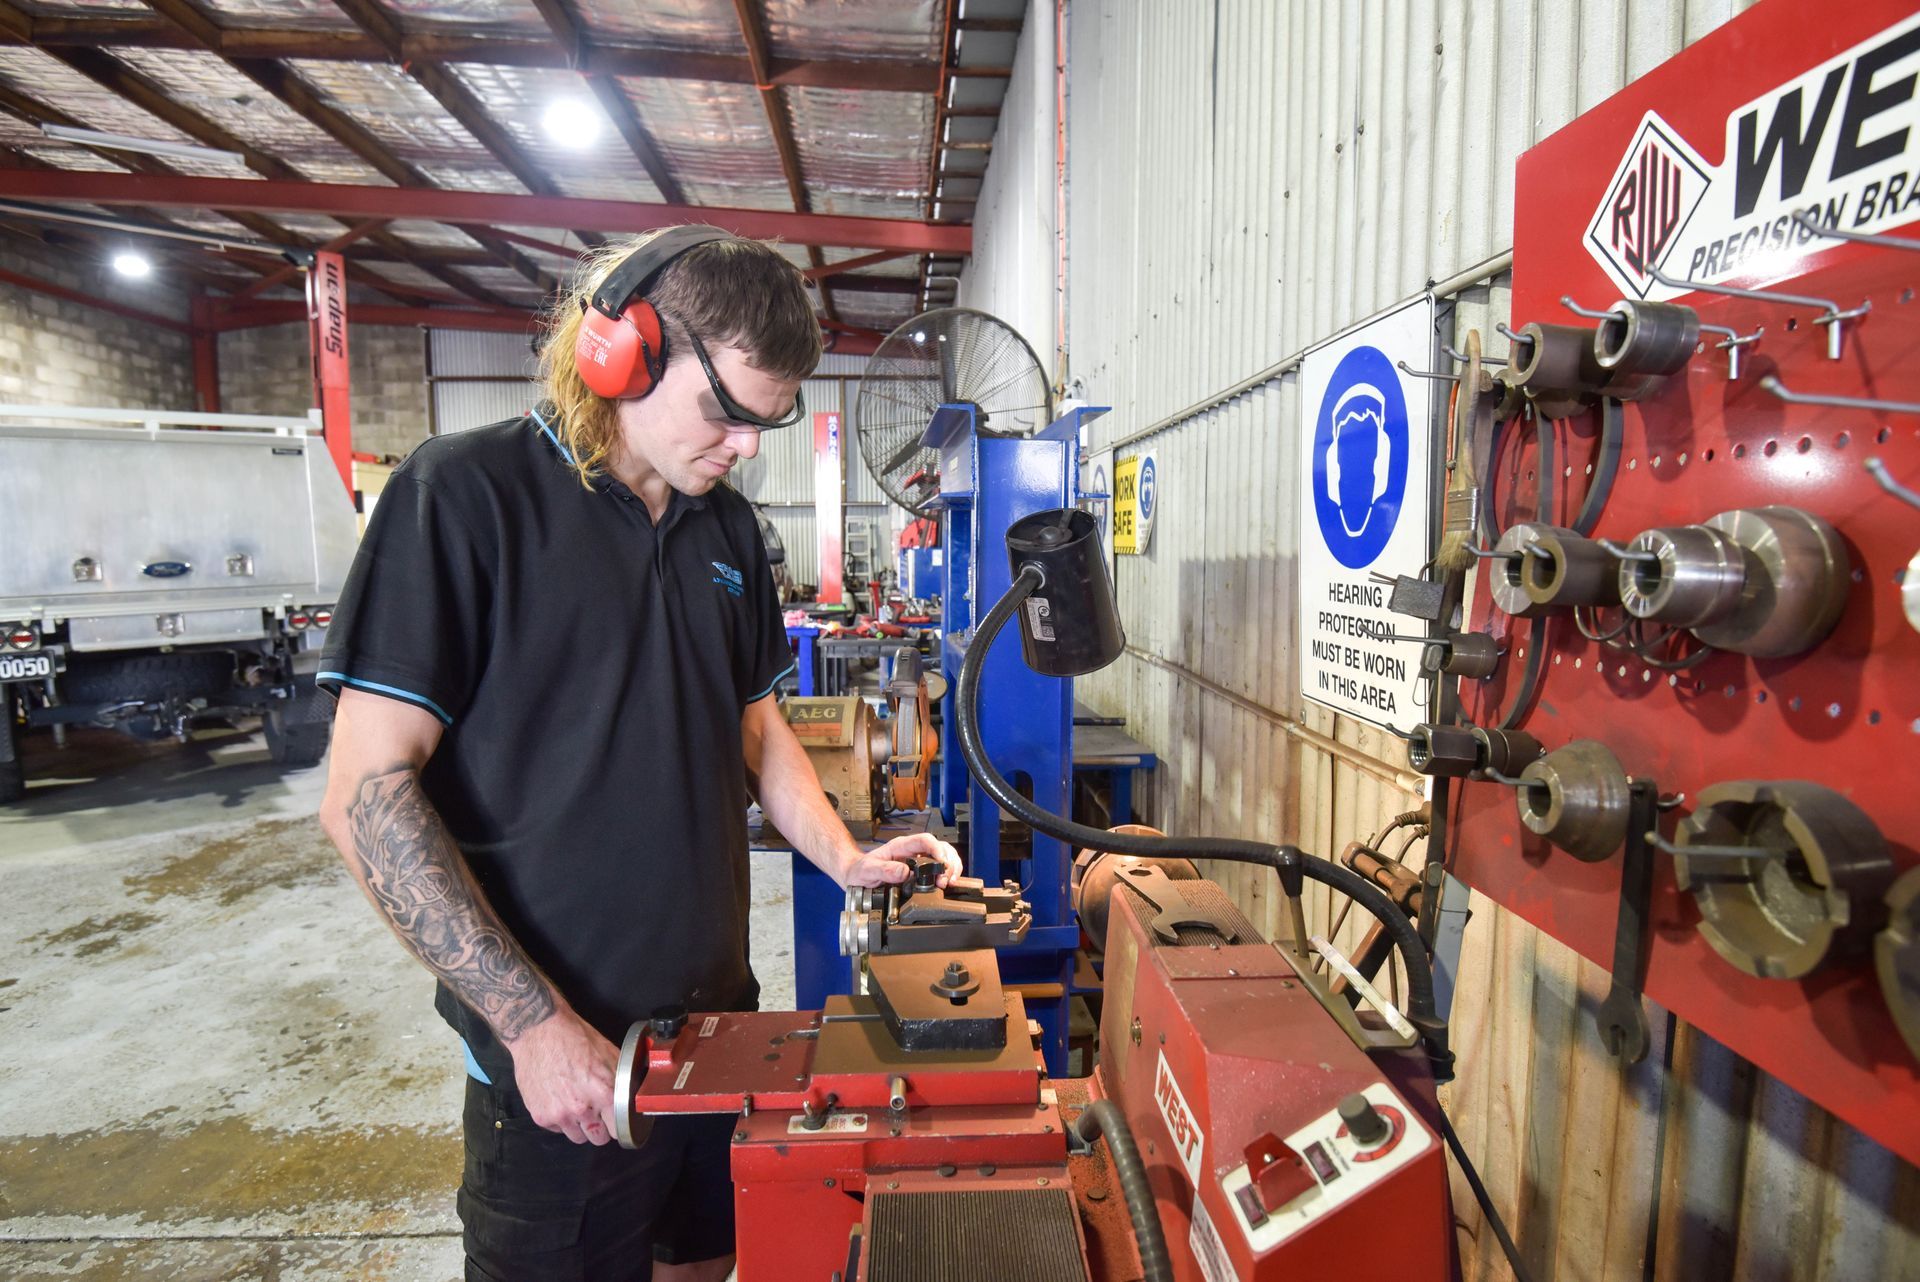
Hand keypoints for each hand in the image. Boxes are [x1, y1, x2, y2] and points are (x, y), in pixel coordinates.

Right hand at [504, 1007, 620, 1144]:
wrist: (540, 1031)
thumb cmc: (574, 1038)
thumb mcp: (610, 1054)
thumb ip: (624, 1079)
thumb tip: (635, 1094)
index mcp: (605, 1093)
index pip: (618, 1129)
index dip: (617, 1124)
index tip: (615, 1121)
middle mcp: (582, 1108)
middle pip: (598, 1139)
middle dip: (600, 1128)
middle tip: (596, 1113)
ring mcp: (560, 1114)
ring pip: (577, 1137)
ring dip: (579, 1126)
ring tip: (577, 1104)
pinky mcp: (541, 1116)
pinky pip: (557, 1129)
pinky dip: (560, 1120)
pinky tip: (560, 1099)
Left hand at [842, 831, 962, 888]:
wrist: (856, 875)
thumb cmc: (861, 870)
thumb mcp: (868, 871)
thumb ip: (884, 870)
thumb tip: (904, 872)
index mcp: (901, 846)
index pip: (925, 840)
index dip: (937, 850)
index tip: (942, 864)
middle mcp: (912, 850)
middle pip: (940, 846)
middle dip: (948, 862)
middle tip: (945, 880)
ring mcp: (918, 858)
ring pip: (944, 855)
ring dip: (951, 867)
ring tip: (949, 882)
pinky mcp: (921, 869)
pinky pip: (940, 866)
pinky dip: (948, 873)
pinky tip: (947, 883)